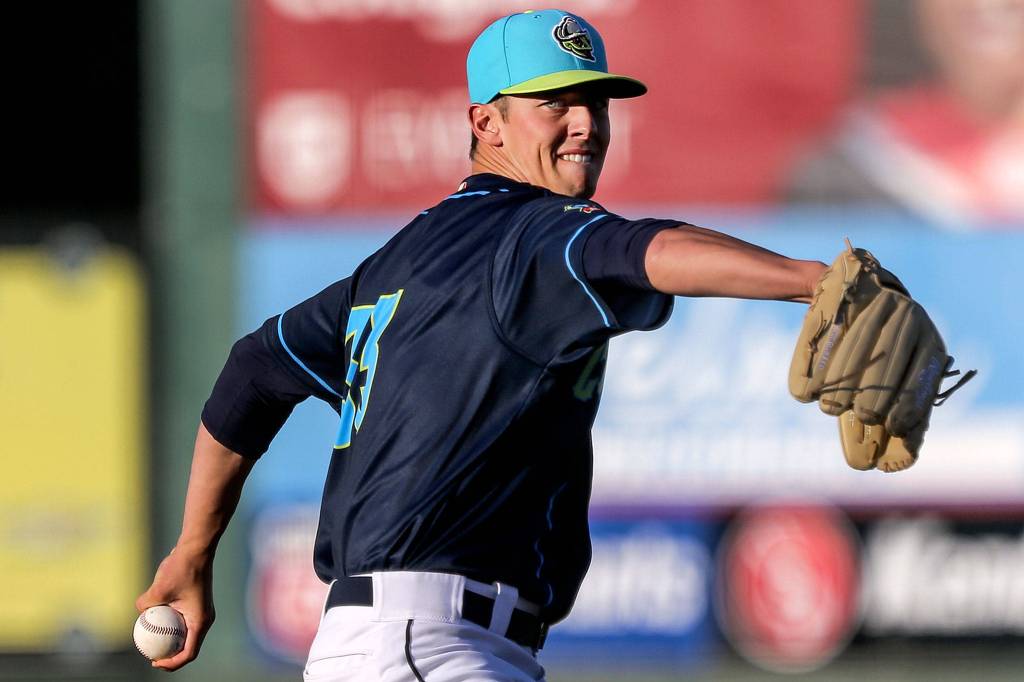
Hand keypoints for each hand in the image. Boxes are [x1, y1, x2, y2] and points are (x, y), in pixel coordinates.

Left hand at [135, 545, 215, 670]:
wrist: (196, 549)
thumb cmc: (181, 569)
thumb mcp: (158, 589)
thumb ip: (145, 604)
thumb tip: (138, 612)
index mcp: (200, 621)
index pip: (189, 653)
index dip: (171, 663)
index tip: (154, 662)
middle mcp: (204, 619)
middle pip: (188, 647)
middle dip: (170, 655)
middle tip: (151, 656)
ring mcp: (201, 611)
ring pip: (186, 634)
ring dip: (170, 641)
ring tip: (151, 642)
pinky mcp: (196, 604)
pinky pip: (184, 622)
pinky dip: (171, 626)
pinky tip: (155, 620)